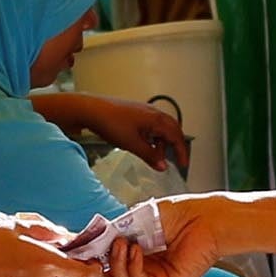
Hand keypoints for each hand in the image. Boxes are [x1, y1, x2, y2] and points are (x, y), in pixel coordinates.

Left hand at [37, 93, 190, 170]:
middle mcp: (153, 113)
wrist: (92, 110)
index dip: (181, 152)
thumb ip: (150, 156)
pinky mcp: (135, 112)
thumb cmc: (112, 123)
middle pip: (172, 130)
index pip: (176, 136)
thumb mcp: (133, 145)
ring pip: (161, 128)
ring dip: (161, 143)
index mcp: (156, 119)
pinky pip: (151, 125)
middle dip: (175, 146)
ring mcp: (144, 111)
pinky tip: (144, 145)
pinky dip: (152, 137)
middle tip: (176, 160)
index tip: (183, 164)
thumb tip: (163, 166)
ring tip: (155, 157)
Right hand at [94, 199, 221, 276]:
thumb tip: (90, 240)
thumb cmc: (179, 214)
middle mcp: (145, 270)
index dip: (93, 260)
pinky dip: (132, 266)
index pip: (108, 268)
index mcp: (137, 256)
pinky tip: (136, 249)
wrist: (206, 218)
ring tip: (123, 242)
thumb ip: (115, 231)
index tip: (82, 249)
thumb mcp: (138, 219)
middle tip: (93, 255)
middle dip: (96, 271)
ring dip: (117, 262)